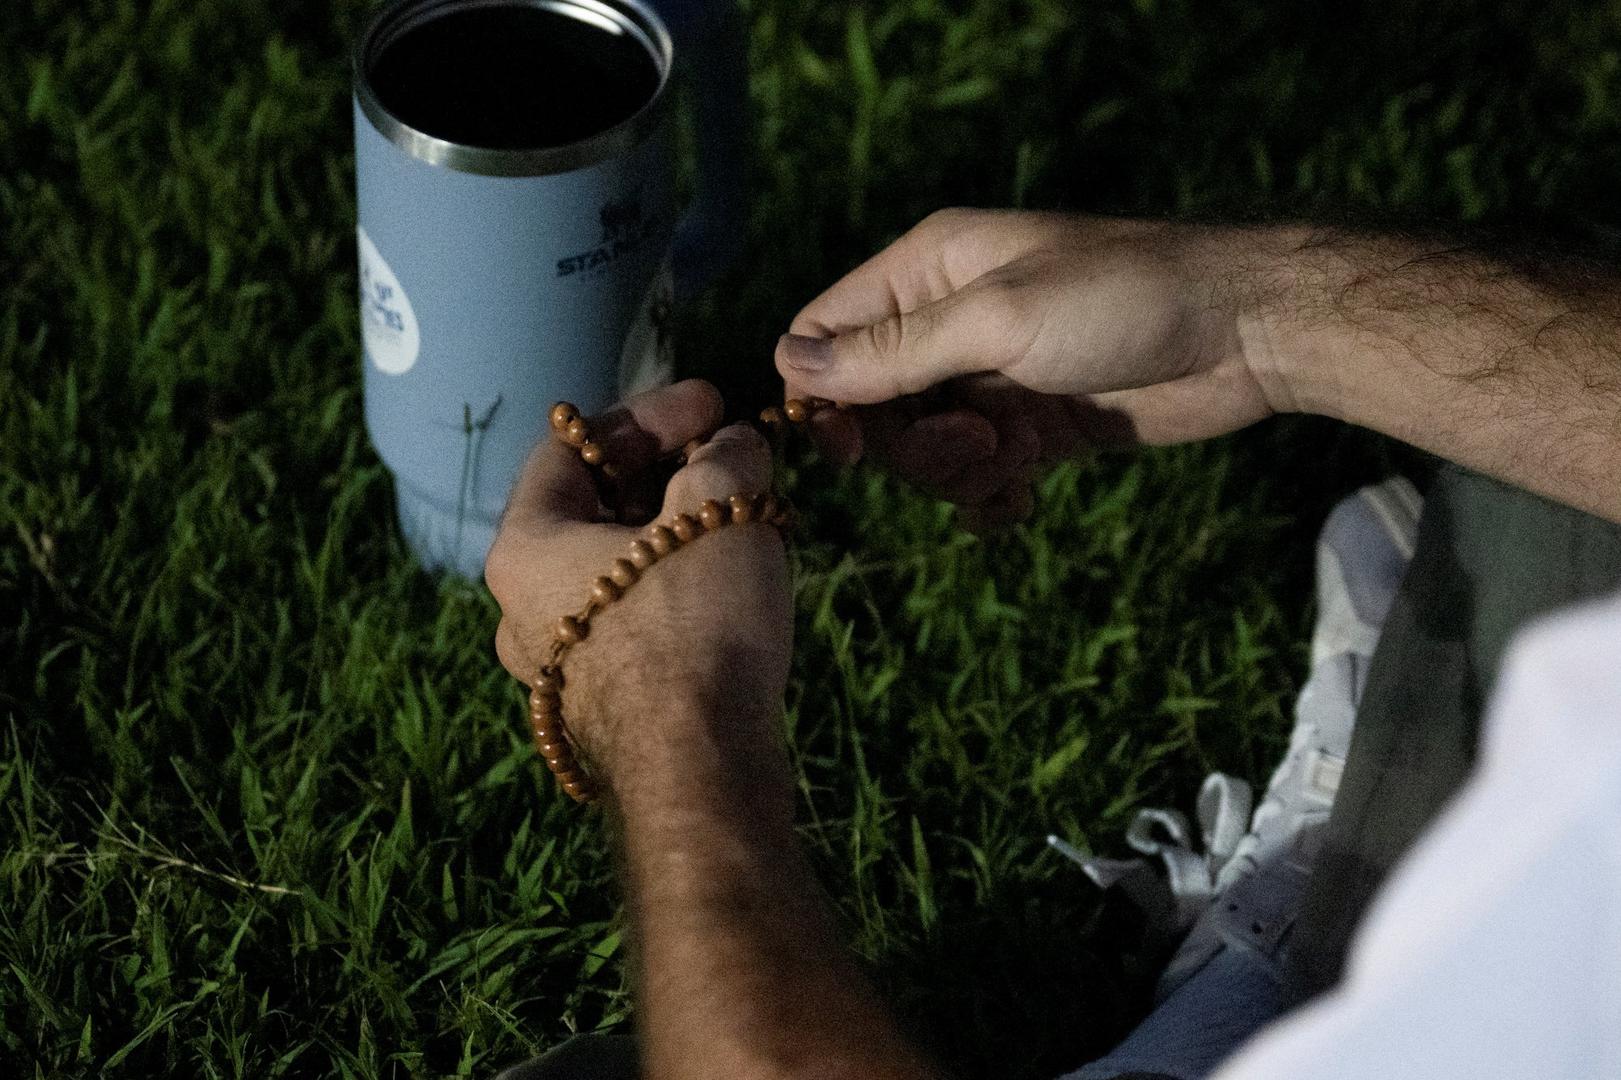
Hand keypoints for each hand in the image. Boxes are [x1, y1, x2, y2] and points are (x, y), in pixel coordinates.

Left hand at [484, 380, 793, 797]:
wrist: (700, 770)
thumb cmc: (696, 624)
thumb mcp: (719, 509)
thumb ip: (725, 454)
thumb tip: (734, 443)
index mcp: (523, 548)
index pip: (569, 447)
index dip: (646, 413)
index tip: (712, 405)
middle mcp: (520, 610)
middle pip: (591, 510)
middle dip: (666, 474)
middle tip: (730, 458)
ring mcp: (556, 671)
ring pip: (615, 573)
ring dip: (676, 534)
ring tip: (742, 518)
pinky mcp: (601, 713)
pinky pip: (632, 627)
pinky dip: (676, 591)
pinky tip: (732, 587)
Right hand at [776, 209, 1274, 528]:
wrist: (1244, 333)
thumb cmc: (1122, 299)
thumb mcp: (998, 319)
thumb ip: (895, 351)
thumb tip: (790, 364)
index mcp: (927, 270)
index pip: (827, 331)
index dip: (822, 393)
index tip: (847, 445)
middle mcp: (949, 322)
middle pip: (871, 406)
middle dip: (911, 444)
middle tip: (978, 442)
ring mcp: (990, 379)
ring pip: (923, 451)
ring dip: (958, 472)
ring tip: (1018, 457)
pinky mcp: (1032, 429)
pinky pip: (975, 478)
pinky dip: (989, 496)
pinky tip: (1022, 497)